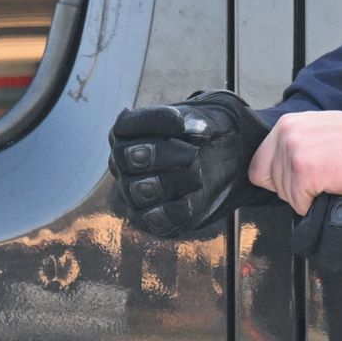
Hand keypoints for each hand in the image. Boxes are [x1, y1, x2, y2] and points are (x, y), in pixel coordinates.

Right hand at [107, 89, 271, 237]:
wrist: (217, 162)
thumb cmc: (202, 134)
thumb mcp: (207, 120)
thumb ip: (203, 123)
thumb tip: (200, 131)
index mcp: (130, 131)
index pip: (126, 124)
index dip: (150, 121)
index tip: (180, 122)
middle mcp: (124, 162)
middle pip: (126, 157)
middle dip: (159, 154)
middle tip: (192, 154)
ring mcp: (133, 191)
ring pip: (137, 190)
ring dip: (168, 183)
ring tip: (198, 177)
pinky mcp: (149, 218)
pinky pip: (152, 220)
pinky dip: (172, 212)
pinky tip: (191, 201)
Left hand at [248, 110, 341, 215]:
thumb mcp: (322, 130)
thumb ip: (299, 143)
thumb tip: (283, 167)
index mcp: (288, 123)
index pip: (260, 164)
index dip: (279, 178)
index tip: (301, 179)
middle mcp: (286, 134)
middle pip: (271, 182)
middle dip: (294, 189)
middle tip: (324, 179)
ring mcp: (294, 153)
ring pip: (286, 195)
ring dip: (308, 197)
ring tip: (333, 180)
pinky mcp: (304, 173)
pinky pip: (300, 205)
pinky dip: (317, 205)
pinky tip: (335, 187)